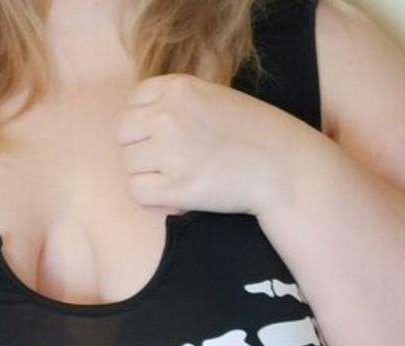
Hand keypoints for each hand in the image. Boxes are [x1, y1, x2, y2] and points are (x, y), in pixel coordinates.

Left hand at [115, 74, 304, 217]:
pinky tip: (173, 196)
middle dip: (139, 148)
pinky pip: (137, 192)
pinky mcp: (175, 186)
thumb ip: (178, 102)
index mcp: (179, 87)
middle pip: (122, 133)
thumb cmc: (253, 133)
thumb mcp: (213, 97)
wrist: (281, 165)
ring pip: (128, 163)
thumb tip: (142, 123)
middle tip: (166, 162)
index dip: (142, 123)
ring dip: (146, 174)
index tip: (161, 137)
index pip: (132, 102)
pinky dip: (151, 198)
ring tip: (175, 178)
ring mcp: (170, 151)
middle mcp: (168, 114)